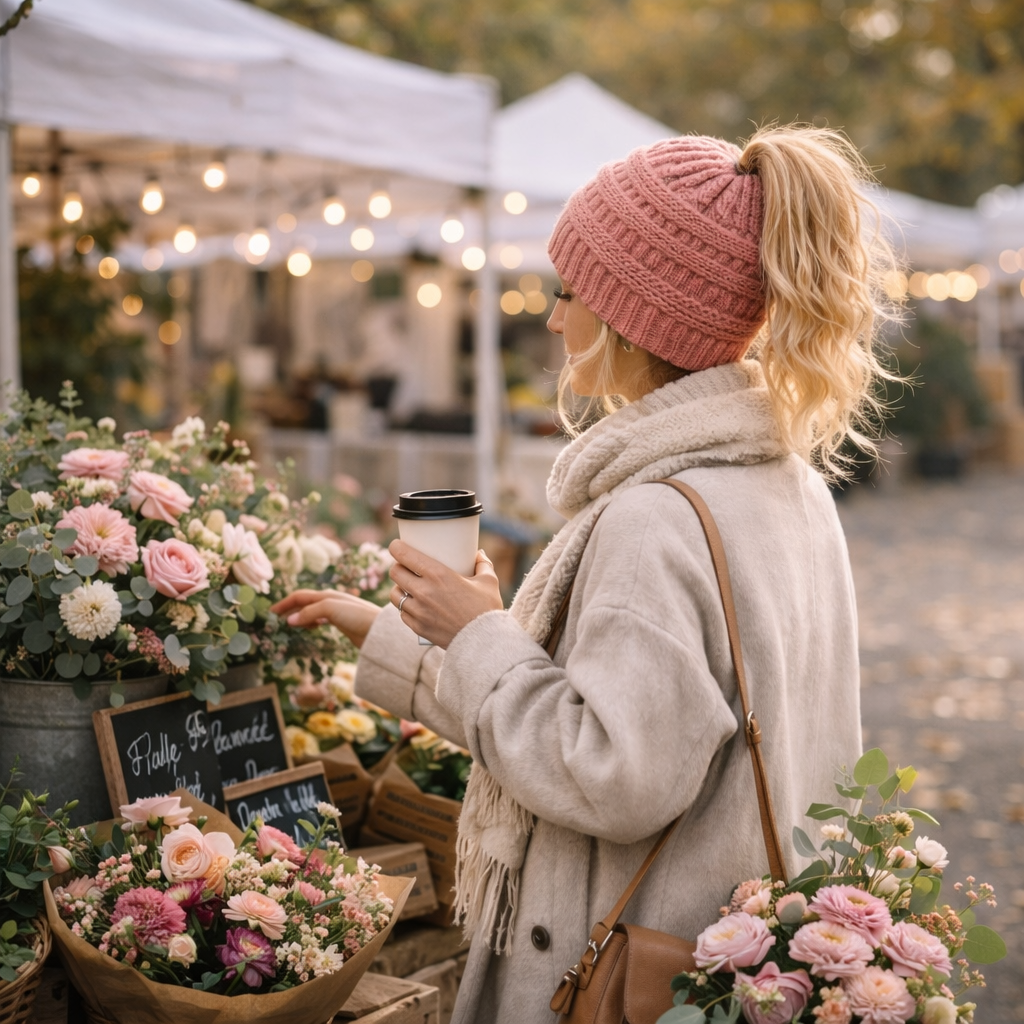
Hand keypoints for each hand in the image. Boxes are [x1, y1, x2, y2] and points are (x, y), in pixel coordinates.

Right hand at [270, 590, 381, 648]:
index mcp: (326, 595)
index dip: (284, 603)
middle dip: (289, 610)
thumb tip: (289, 620)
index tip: (270, 612)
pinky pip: (320, 621)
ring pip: (311, 613)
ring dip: (298, 617)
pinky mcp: (342, 624)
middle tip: (275, 621)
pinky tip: (308, 630)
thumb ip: (309, 612)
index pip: (299, 596)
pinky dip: (310, 624)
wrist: (379, 631)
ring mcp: (336, 612)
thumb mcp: (330, 610)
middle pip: (304, 603)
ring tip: (288, 626)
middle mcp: (330, 601)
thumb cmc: (357, 616)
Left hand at [388, 540, 503, 648]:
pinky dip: (406, 607)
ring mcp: (418, 611)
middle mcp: (424, 591)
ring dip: (399, 588)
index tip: (397, 545)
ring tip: (407, 587)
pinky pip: (402, 613)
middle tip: (406, 566)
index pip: (404, 555)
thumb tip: (479, 554)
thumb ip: (483, 564)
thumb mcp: (489, 582)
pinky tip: (414, 605)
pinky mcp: (418, 627)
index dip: (396, 547)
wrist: (483, 642)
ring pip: (394, 594)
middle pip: (395, 572)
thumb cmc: (487, 609)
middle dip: (398, 566)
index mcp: (438, 574)